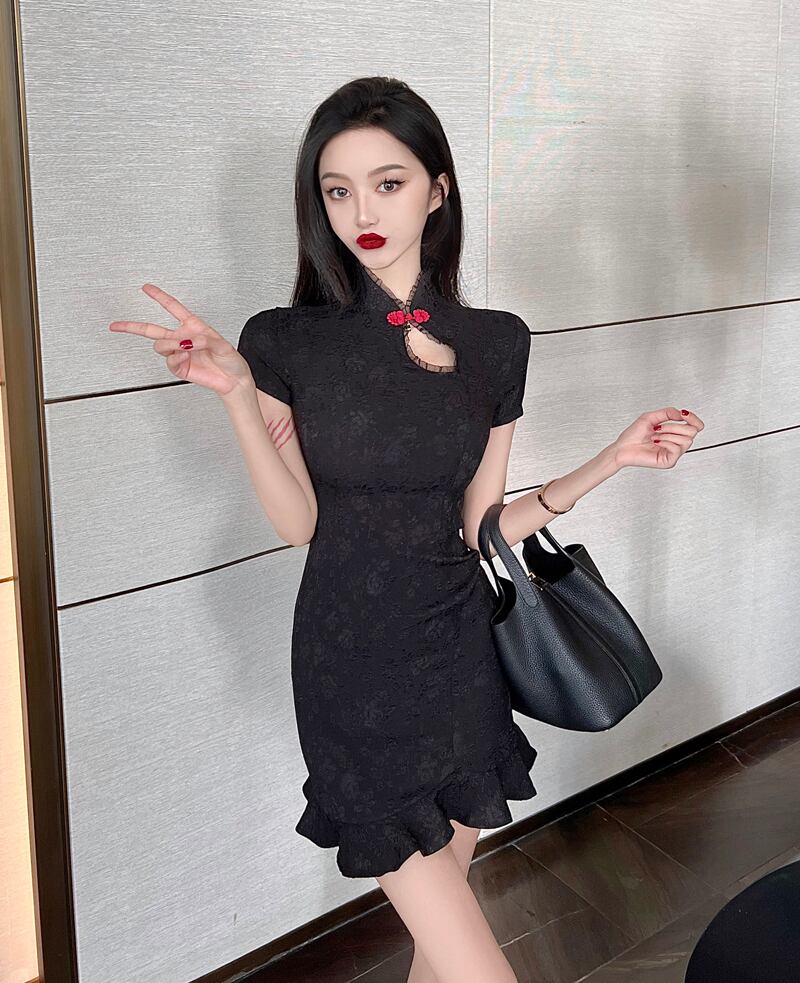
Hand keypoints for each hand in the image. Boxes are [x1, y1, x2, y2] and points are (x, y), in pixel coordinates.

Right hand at [108, 283, 252, 396]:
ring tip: (185, 348)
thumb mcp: (222, 344)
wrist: (233, 380)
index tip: (146, 287)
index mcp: (193, 326)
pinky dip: (177, 358)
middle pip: (151, 329)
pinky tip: (186, 358)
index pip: (172, 307)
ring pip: (160, 346)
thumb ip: (204, 340)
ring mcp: (180, 353)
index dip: (159, 296)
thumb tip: (187, 341)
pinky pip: (169, 361)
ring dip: (170, 345)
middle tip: (116, 325)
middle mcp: (183, 338)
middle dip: (132, 326)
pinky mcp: (179, 368)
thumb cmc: (230, 359)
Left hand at [609, 407, 703, 470]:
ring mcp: (673, 453)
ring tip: (655, 436)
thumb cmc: (633, 435)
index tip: (684, 414)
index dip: (694, 419)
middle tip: (660, 428)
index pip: (696, 426)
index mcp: (674, 433)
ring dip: (668, 434)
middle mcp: (676, 443)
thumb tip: (682, 414)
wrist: (622, 448)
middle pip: (692, 431)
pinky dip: (665, 442)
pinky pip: (676, 449)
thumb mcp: (650, 417)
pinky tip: (656, 442)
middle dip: (675, 426)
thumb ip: (668, 412)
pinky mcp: (669, 461)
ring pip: (686, 440)